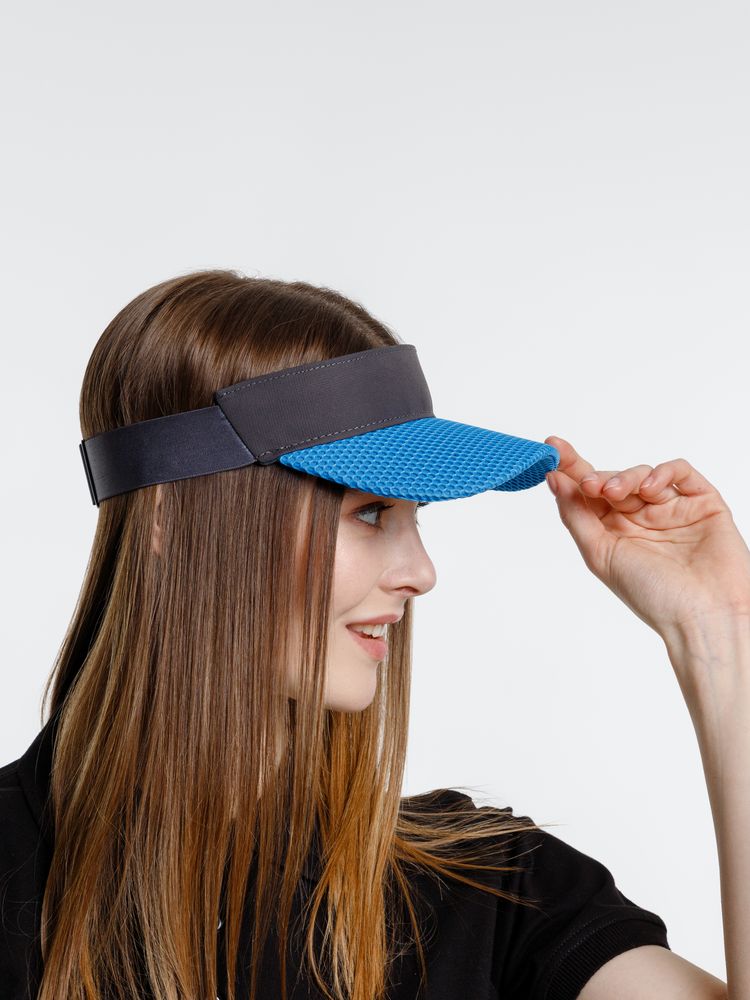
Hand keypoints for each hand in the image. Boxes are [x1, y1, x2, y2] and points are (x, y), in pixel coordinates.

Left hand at [544, 435, 749, 640]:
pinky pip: (681, 473)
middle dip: (596, 477)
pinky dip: (663, 473)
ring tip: (615, 492)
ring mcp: (672, 509)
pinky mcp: (702, 503)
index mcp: (614, 533)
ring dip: (625, 477)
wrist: (704, 614)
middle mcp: (641, 519)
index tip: (552, 448)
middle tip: (588, 485)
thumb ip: (576, 516)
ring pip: (642, 474)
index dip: (571, 469)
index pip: (588, 494)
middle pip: (612, 480)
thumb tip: (554, 480)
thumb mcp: (600, 555)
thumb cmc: (653, 594)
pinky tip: (651, 489)